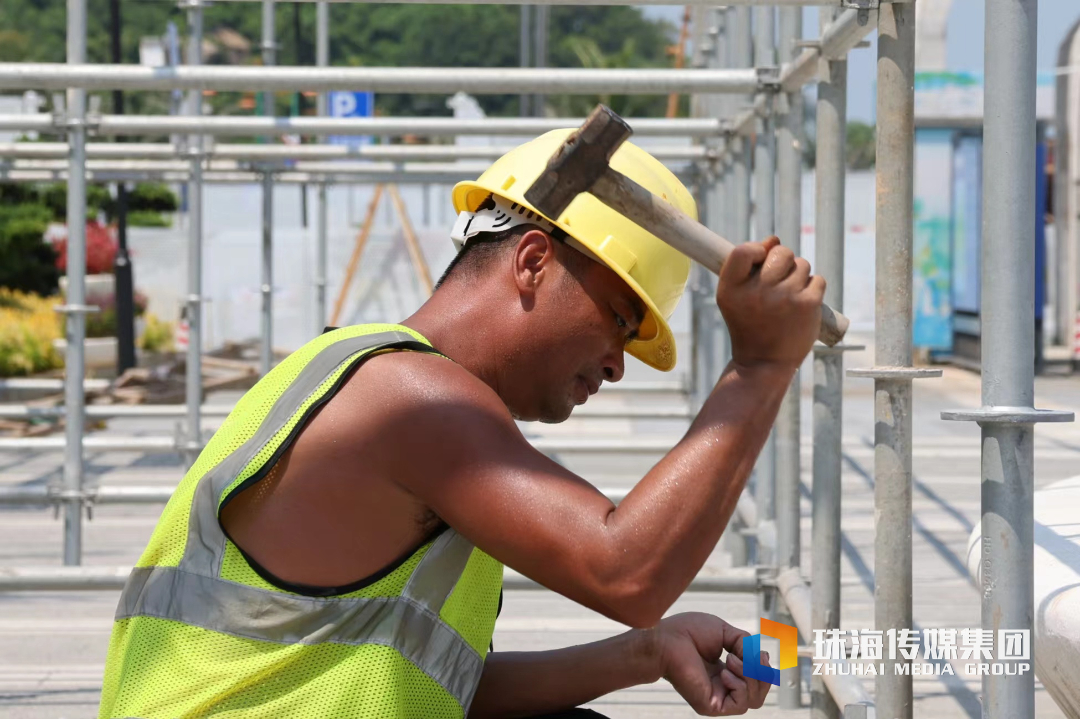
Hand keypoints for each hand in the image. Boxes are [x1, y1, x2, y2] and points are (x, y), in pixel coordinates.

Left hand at [652, 613, 770, 715]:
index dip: (764, 667)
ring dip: (751, 676)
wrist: (666, 639)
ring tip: (731, 659)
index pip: (755, 680)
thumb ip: (746, 644)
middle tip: (752, 656)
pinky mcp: (711, 705)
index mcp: (725, 671)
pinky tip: (724, 671)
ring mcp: (717, 697)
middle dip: (763, 673)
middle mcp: (722, 687)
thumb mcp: (725, 632)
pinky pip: (741, 704)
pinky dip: (740, 686)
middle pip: (759, 693)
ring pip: (754, 700)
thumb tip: (760, 659)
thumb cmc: (687, 632)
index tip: (759, 652)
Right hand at [716, 236, 824, 369]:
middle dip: (783, 261)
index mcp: (732, 288)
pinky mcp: (807, 305)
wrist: (763, 363)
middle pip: (780, 252)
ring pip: (802, 265)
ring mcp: (784, 297)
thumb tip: (774, 239)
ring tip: (788, 298)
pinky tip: (801, 305)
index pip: (744, 250)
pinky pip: (817, 279)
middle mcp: (757, 291)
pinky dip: (813, 288)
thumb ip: (746, 266)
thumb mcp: (732, 297)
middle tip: (778, 282)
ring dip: (798, 277)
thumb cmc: (748, 324)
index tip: (761, 261)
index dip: (757, 249)